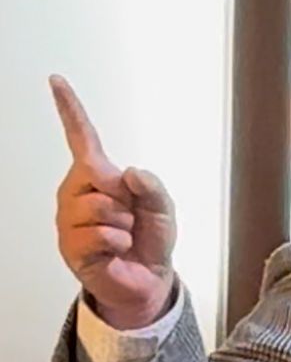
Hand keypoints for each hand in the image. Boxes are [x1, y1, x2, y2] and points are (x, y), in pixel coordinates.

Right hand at [51, 75, 175, 329]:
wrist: (147, 280)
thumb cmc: (149, 240)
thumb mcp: (163, 209)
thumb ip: (153, 186)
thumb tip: (129, 174)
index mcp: (97, 176)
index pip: (81, 137)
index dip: (70, 109)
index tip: (56, 81)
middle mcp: (76, 192)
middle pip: (101, 176)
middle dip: (126, 199)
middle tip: (129, 219)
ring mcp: (69, 219)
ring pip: (102, 207)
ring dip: (124, 225)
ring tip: (122, 237)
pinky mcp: (70, 245)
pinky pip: (101, 234)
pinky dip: (118, 243)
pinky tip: (115, 251)